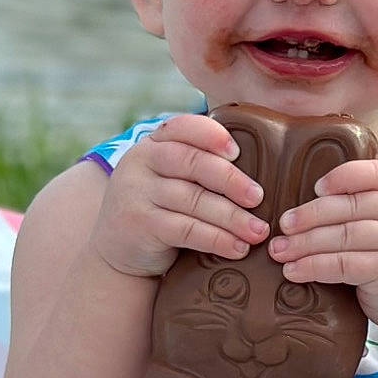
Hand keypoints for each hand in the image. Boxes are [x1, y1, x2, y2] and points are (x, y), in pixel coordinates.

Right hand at [89, 113, 267, 278]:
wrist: (116, 251)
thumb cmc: (159, 208)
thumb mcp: (169, 178)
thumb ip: (198, 166)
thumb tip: (262, 165)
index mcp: (152, 143)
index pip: (183, 127)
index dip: (212, 135)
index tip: (238, 152)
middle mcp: (140, 162)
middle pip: (192, 162)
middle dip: (231, 180)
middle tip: (259, 197)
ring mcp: (136, 193)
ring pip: (193, 200)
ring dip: (232, 217)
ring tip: (258, 231)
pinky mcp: (139, 224)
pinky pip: (185, 229)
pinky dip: (216, 239)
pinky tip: (237, 247)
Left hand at [267, 159, 377, 332]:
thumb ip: (371, 208)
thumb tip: (313, 199)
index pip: (376, 173)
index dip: (343, 177)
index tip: (316, 188)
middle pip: (352, 206)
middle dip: (311, 215)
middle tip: (283, 224)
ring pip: (345, 235)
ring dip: (305, 243)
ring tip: (280, 250)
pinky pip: (345, 264)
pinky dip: (314, 266)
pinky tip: (294, 271)